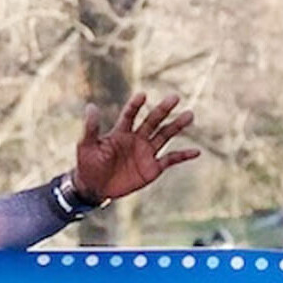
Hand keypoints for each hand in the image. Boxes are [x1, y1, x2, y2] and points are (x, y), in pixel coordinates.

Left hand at [71, 93, 199, 202]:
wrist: (94, 187)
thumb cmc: (87, 164)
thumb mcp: (86, 146)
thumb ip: (91, 128)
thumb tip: (90, 106)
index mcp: (121, 132)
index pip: (130, 115)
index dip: (135, 106)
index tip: (142, 95)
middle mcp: (136, 138)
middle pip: (152, 121)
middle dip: (163, 110)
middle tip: (174, 97)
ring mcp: (146, 152)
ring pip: (165, 135)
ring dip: (177, 126)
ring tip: (189, 115)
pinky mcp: (153, 167)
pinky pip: (171, 159)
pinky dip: (183, 156)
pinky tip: (197, 152)